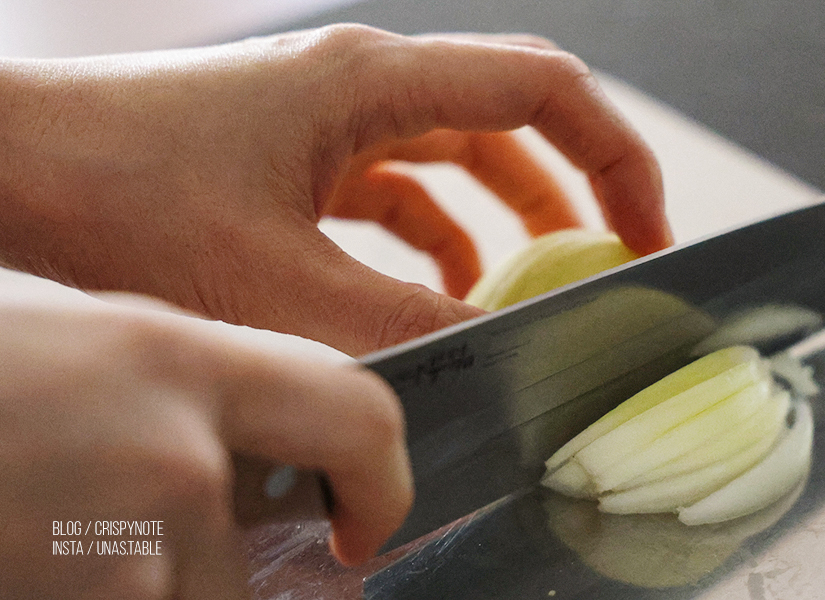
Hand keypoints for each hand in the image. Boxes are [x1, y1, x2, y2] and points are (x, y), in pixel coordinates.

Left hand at [0, 25, 669, 355]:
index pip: (543, 90)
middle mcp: (360, 84)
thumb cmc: (115, 193)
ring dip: (505, 215)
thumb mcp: (277, 280)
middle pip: (510, 118)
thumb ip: (397, 322)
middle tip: (611, 258)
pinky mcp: (295, 154)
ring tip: (536, 280)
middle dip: (574, 189)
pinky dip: (434, 232)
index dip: (617, 156)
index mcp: (372, 83)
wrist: (12, 165)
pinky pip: (395, 186)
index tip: (648, 228)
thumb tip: (490, 351)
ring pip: (454, 154)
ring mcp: (327, 117)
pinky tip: (440, 282)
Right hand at [0, 288, 411, 598]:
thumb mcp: (71, 343)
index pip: (359, 412)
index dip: (380, 478)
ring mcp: (118, 552)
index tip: (363, 523)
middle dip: (220, 587)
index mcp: (176, 359)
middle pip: (255, 573)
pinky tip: (37, 553)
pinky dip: (87, 589)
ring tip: (48, 530)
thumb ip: (175, 394)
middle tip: (163, 563)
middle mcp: (166, 457)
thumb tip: (249, 459)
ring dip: (132, 591)